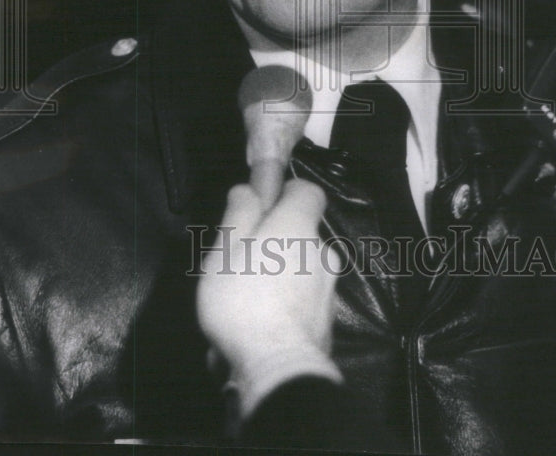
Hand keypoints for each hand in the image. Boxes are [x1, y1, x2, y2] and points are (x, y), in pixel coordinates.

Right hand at [196, 179, 341, 416]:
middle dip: (275, 244)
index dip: (287, 194)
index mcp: (299, 226)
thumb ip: (239, 214)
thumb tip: (248, 190)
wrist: (276, 367)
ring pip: (301, 272)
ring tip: (244, 306)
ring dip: (278, 280)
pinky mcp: (327, 322)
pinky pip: (302, 303)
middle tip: (241, 265)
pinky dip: (285, 308)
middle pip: (301, 235)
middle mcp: (323, 252)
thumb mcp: (225, 249)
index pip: (309, 192)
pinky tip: (259, 328)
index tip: (263, 206)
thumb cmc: (244, 299)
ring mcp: (329, 289)